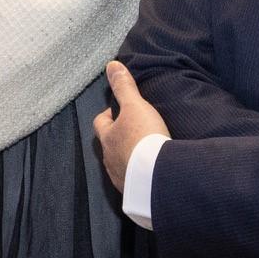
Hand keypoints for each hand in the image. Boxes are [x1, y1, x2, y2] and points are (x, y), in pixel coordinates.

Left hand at [94, 61, 166, 192]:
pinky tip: (150, 172)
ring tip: (144, 153)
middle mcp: (109, 159)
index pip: (100, 122)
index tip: (120, 110)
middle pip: (108, 145)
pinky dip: (139, 175)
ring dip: (128, 158)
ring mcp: (120, 178)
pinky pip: (133, 181)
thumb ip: (124, 87)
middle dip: (118, 138)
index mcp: (108, 138)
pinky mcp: (134, 192)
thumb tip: (112, 65)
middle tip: (134, 131)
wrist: (158, 176)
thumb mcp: (136, 106)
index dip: (108, 115)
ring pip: (119, 164)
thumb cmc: (144, 138)